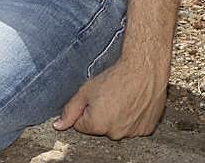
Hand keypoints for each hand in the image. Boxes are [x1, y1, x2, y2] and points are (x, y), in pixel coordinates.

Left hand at [53, 56, 167, 139]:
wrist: (144, 71)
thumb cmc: (115, 78)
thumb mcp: (85, 91)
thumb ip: (69, 110)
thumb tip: (58, 125)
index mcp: (97, 126)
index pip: (81, 125)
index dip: (85, 109)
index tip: (95, 97)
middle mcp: (115, 134)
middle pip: (100, 127)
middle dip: (101, 114)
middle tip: (109, 96)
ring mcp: (132, 133)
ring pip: (117, 127)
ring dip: (118, 117)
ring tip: (123, 98)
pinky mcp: (146, 129)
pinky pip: (134, 127)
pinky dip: (133, 118)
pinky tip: (134, 103)